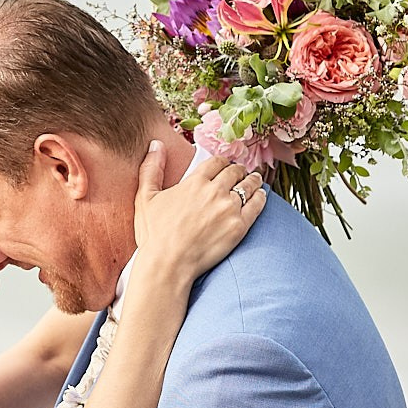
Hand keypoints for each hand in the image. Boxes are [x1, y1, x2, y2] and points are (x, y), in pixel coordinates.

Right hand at [132, 143, 266, 286]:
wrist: (168, 263)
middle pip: (235, 172)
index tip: (225, 165)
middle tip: (241, 172)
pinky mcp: (240, 226)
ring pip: (249, 185)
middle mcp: (215, 191)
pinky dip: (261, 196)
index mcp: (195, 182)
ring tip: (254, 180)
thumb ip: (151, 169)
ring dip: (252, 180)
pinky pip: (257, 204)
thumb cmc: (155, 234)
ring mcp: (229, 208)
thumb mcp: (145, 197)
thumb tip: (156, 144)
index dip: (223, 162)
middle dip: (239, 170)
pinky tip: (261, 195)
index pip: (217, 162)